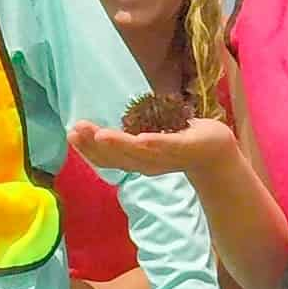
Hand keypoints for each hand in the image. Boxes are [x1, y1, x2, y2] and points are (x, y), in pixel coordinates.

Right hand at [69, 115, 237, 180]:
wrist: (216, 152)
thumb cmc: (177, 141)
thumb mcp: (148, 137)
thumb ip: (128, 135)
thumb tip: (101, 125)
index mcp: (136, 160)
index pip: (108, 158)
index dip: (88, 149)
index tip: (71, 133)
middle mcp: (148, 163)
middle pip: (118, 157)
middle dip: (95, 145)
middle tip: (76, 130)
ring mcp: (167, 158)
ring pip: (139, 153)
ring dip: (119, 144)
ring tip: (100, 134)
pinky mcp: (187, 149)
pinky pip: (169, 147)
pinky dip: (155, 145)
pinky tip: (141, 138)